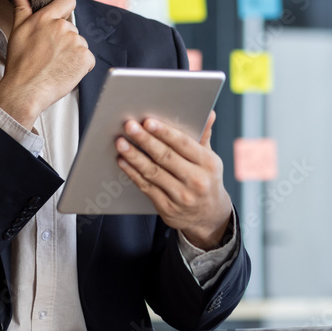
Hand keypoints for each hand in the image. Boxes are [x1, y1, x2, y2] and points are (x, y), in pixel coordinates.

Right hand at [0, 0, 94, 128]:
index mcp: (47, 18)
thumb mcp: (17, 30)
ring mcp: (76, 42)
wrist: (25, 90)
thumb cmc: (19, 63)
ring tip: (55, 64)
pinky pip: (88, 59)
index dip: (66, 9)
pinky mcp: (85, 58)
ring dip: (72, 53)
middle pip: (72, 28)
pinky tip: (64, 71)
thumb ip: (20, 7)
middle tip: (49, 54)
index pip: (68, 1)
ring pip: (79, 44)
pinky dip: (80, 66)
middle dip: (64, 39)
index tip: (61, 20)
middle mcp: (63, 27)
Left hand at [115, 111, 232, 249]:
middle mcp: (196, 180)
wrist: (209, 217)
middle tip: (130, 127)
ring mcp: (181, 196)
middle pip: (165, 157)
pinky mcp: (167, 208)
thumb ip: (204, 137)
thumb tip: (209, 114)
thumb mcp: (210, 160)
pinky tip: (123, 162)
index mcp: (208, 163)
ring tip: (121, 143)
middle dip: (145, 140)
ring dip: (134, 156)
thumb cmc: (206, 181)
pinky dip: (133, 173)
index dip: (165, 132)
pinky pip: (146, 187)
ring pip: (153, 172)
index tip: (148, 122)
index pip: (184, 144)